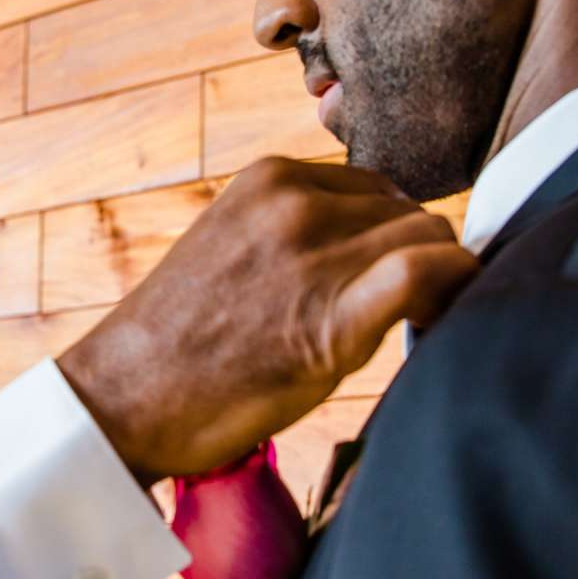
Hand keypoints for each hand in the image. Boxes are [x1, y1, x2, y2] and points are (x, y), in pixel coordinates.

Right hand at [56, 158, 477, 482]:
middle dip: (416, 259)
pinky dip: (454, 286)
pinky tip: (442, 316)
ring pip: (430, 239)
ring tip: (409, 326)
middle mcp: (296, 204)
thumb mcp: (235, 245)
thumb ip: (300, 231)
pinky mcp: (332, 319)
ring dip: (435, 281)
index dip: (395, 235)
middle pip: (410, 213)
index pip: (378, 190)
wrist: (123, 400)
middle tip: (399, 313)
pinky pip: (425, 274)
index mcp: (271, 178)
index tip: (390, 278)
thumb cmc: (180, 340)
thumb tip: (380, 247)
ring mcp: (314, 256)